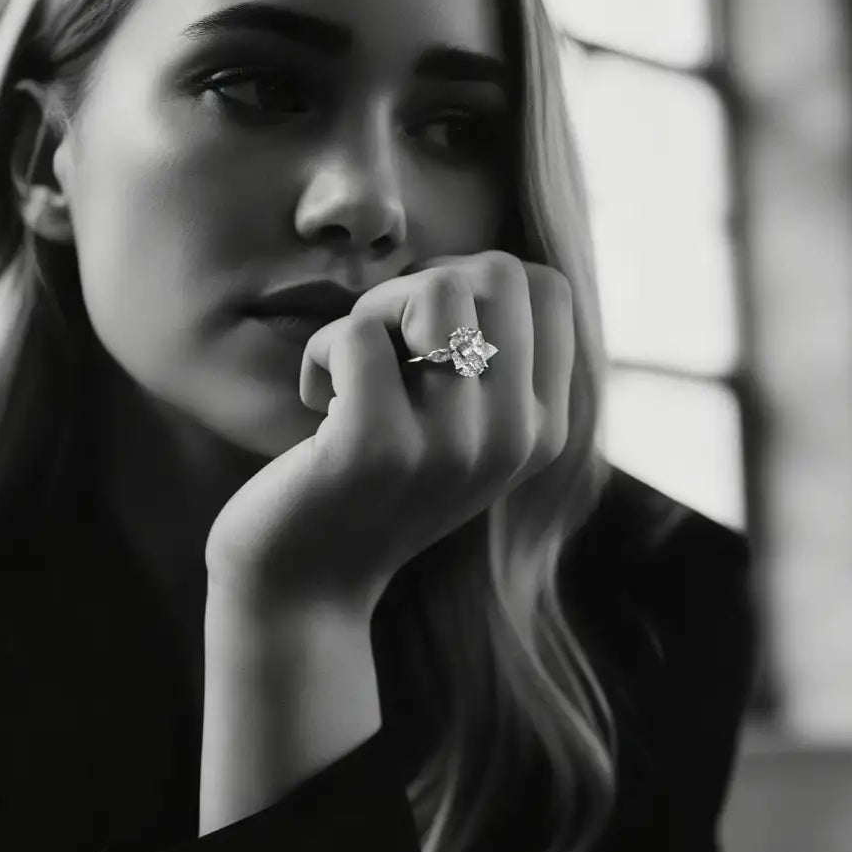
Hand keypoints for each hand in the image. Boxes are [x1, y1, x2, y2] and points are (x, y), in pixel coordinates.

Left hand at [203, 250, 575, 621]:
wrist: (304, 587)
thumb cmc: (370, 482)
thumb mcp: (458, 426)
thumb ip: (491, 356)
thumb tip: (484, 264)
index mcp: (543, 430)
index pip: (548, 288)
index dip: (475, 280)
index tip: (424, 333)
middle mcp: (513, 440)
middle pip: (500, 273)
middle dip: (424, 285)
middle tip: (382, 346)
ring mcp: (450, 448)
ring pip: (435, 289)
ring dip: (372, 312)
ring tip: (350, 370)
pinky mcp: (375, 450)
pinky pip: (356, 334)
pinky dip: (321, 352)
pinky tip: (315, 400)